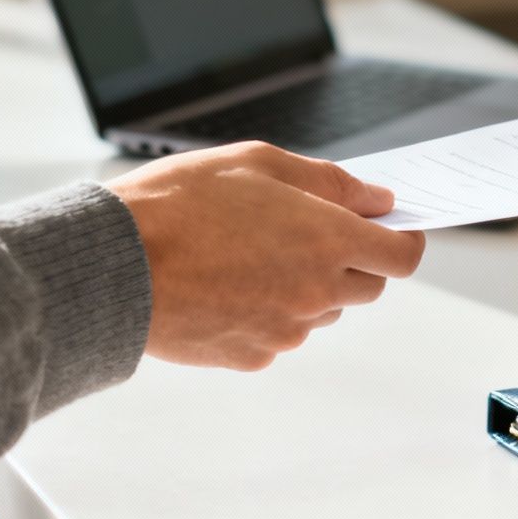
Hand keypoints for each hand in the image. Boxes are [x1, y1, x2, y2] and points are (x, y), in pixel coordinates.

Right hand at [108, 142, 425, 369]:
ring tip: (249, 253)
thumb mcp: (258, 163)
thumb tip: (376, 200)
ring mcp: (286, 330)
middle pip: (368, 286)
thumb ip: (330, 182)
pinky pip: (279, 333)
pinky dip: (267, 312)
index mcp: (328, 241)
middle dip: (352, 259)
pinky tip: (225, 284)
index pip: (404, 255)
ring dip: (306, 285)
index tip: (386, 226)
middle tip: (306, 231)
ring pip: (321, 310)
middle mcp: (316, 292)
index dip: (401, 238)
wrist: (114, 264)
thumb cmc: (180, 203)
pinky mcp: (252, 355)